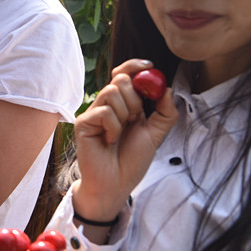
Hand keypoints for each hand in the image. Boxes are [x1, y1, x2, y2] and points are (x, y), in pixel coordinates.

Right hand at [72, 59, 178, 220]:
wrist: (116, 184)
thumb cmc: (131, 161)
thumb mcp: (155, 135)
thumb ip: (165, 113)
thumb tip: (166, 88)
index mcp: (123, 104)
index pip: (124, 74)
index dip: (134, 66)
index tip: (150, 66)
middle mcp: (106, 105)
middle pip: (120, 79)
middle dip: (135, 98)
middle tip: (134, 118)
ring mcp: (93, 112)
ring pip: (112, 92)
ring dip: (125, 114)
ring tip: (120, 133)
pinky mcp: (83, 122)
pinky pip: (104, 111)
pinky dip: (113, 127)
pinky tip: (109, 140)